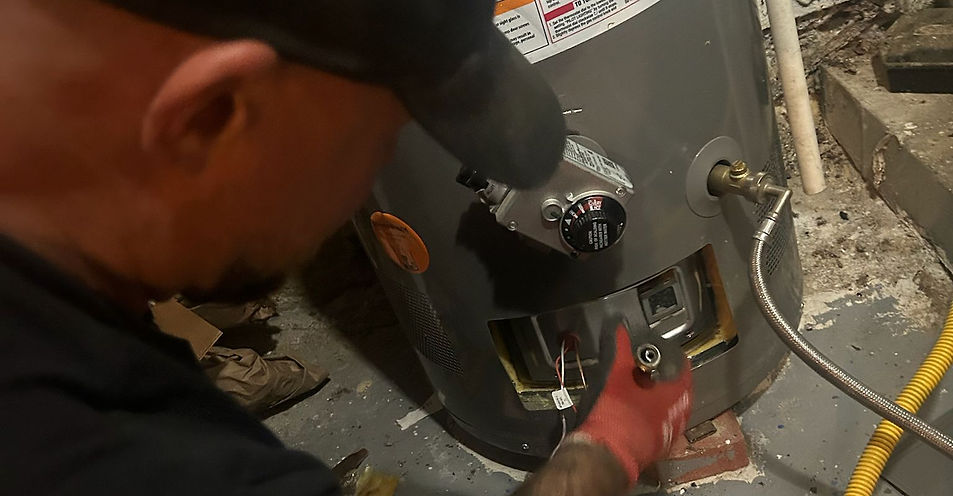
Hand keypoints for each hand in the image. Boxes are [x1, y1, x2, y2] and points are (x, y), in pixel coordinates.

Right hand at [572, 324, 691, 484]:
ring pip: (671, 417)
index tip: (678, 360)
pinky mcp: (650, 451)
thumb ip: (620, 348)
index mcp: (669, 398)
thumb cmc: (614, 414)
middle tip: (666, 378)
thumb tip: (620, 328)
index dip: (681, 365)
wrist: (604, 453)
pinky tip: (640, 420)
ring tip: (653, 398)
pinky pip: (659, 433)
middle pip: (681, 399)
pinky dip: (653, 423)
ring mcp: (663, 438)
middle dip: (674, 387)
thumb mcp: (615, 373)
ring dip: (665, 406)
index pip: (685, 377)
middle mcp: (672, 419)